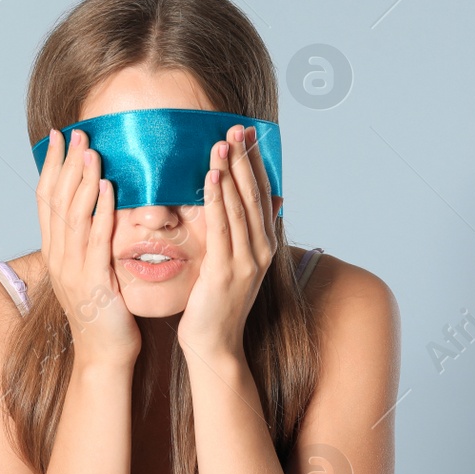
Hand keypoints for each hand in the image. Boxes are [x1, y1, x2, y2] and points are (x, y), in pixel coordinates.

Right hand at [36, 127, 140, 365]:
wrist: (104, 357)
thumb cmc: (103, 315)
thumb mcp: (90, 271)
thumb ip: (88, 241)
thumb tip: (94, 209)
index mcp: (56, 253)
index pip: (46, 200)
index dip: (51, 167)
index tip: (57, 137)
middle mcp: (58, 258)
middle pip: (56, 202)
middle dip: (66, 164)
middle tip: (76, 132)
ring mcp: (73, 270)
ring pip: (74, 217)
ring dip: (82, 181)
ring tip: (91, 151)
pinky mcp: (93, 282)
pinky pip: (96, 240)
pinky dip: (101, 212)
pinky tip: (109, 190)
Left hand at [177, 123, 276, 360]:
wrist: (214, 345)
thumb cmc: (217, 304)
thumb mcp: (233, 263)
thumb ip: (241, 234)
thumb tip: (253, 204)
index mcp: (263, 245)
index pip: (261, 194)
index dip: (255, 163)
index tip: (247, 135)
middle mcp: (260, 249)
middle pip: (254, 194)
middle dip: (245, 160)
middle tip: (237, 128)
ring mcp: (246, 261)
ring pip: (239, 206)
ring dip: (231, 172)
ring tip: (222, 144)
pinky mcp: (226, 271)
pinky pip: (222, 227)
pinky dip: (217, 200)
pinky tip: (211, 177)